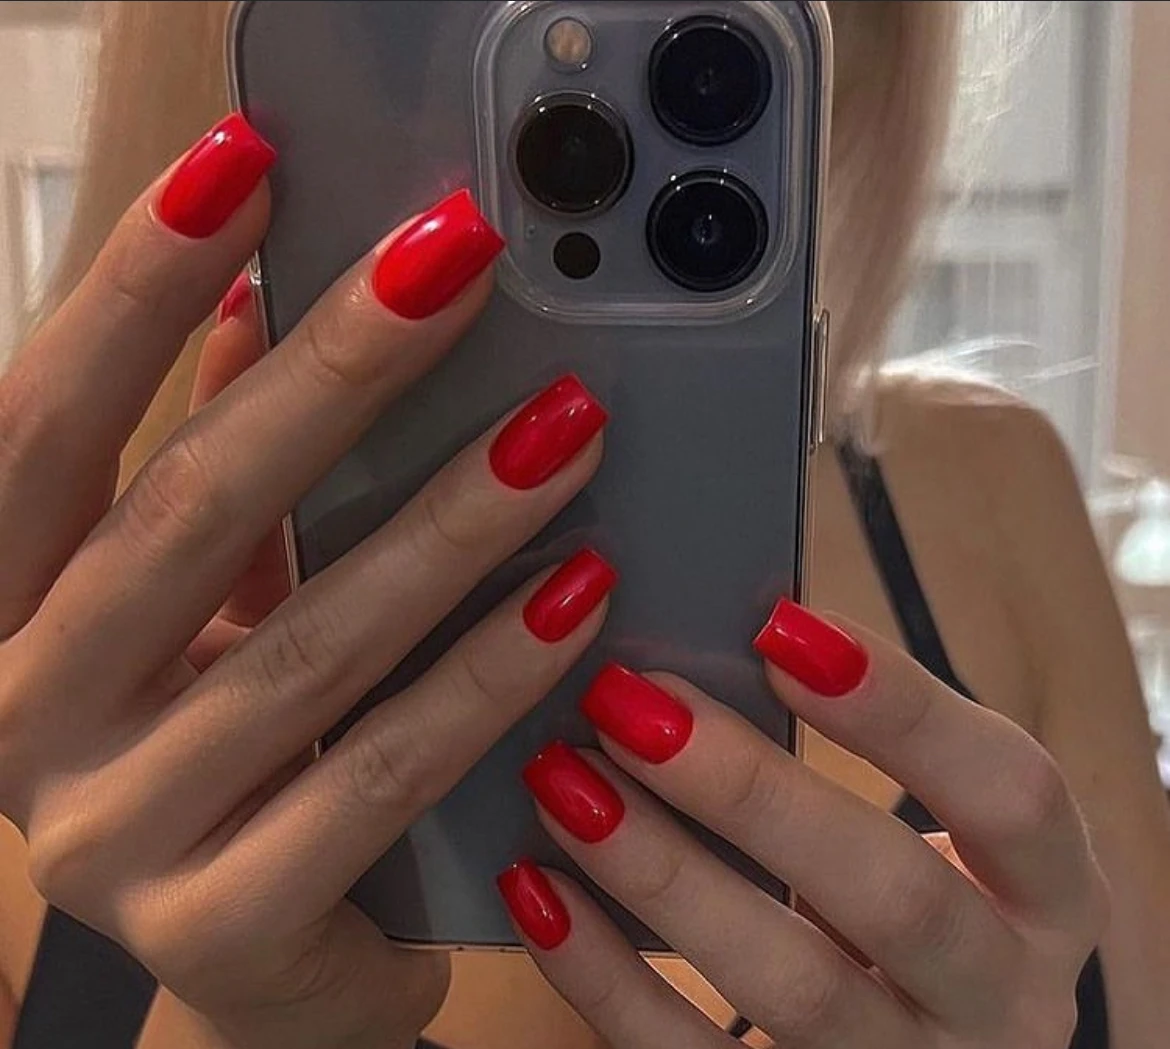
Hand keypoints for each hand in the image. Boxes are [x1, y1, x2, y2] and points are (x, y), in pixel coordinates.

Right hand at [0, 114, 612, 1048]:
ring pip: (304, 645)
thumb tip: (270, 306)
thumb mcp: (210, 610)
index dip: (134, 287)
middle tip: (459, 260)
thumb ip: (229, 473)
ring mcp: (111, 836)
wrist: (253, 969)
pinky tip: (581, 593)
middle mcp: (24, 717)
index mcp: (7, 613)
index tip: (246, 165)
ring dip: (450, 519)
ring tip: (568, 425)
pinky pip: (382, 778)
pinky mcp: (219, 931)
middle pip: (184, 512)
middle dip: (331, 372)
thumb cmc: (232, 754)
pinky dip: (488, 677)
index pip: (47, 422)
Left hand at [500, 603, 1107, 1048]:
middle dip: (750, 791)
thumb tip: (705, 647)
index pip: (1009, 794)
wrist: (921, 1044)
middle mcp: (1002, 998)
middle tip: (627, 702)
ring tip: (563, 780)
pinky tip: (538, 890)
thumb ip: (859, 750)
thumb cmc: (909, 896)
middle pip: (891, 896)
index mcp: (1046, 894)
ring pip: (789, 986)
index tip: (775, 630)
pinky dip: (607, 978)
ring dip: (662, 872)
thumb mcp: (924, 825)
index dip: (899, 709)